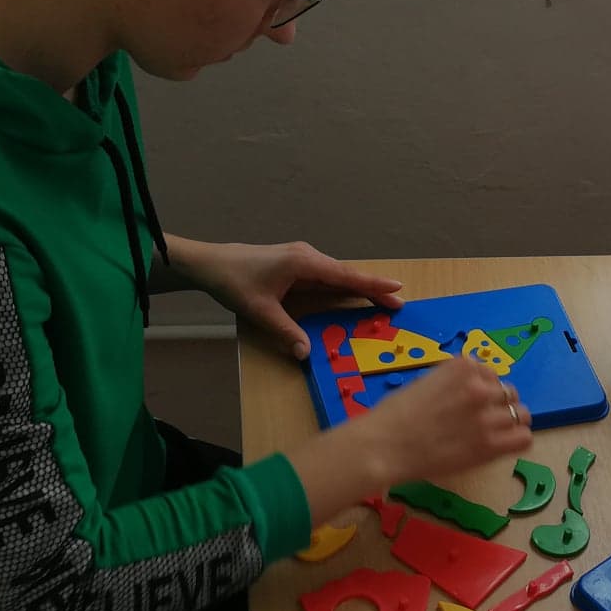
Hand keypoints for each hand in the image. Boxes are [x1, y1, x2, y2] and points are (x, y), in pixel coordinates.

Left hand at [184, 241, 401, 358]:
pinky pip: (327, 277)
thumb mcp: (259, 311)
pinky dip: (344, 287)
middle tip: (399, 303)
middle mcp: (308, 257)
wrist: (211, 263)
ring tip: (383, 300)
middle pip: (347, 275)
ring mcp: (303, 259)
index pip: (345, 275)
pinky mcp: (297, 265)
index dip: (372, 283)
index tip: (397, 288)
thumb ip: (285, 331)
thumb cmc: (234, 282)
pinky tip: (354, 295)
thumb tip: (307, 353)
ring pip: (338, 275)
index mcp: (303, 263)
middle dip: (373, 288)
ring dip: (360, 287)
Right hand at [359, 356, 532, 485]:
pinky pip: (524, 438)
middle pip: (508, 392)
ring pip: (521, 414)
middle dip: (498, 404)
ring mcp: (488, 416)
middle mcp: (480, 387)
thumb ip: (452, 381)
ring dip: (509, 422)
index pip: (490, 373)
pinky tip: (502, 445)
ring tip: (493, 434)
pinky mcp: (490, 444)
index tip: (471, 401)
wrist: (383, 446)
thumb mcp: (424, 382)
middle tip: (481, 419)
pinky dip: (516, 440)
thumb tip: (470, 383)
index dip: (483, 388)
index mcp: (462, 367)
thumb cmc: (392, 416)